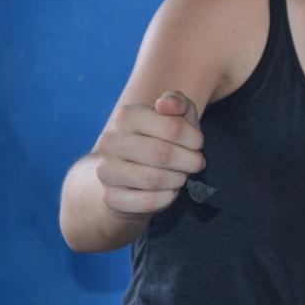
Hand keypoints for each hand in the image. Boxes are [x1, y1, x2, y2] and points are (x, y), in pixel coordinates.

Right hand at [94, 90, 205, 217]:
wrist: (130, 172)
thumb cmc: (161, 138)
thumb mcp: (174, 115)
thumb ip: (177, 102)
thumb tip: (167, 104)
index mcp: (126, 116)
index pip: (173, 127)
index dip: (194, 139)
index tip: (198, 143)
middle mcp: (110, 142)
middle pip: (163, 154)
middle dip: (190, 161)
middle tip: (196, 163)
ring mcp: (106, 171)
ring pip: (154, 179)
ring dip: (178, 179)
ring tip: (182, 175)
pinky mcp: (110, 197)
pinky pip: (147, 202)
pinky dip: (167, 198)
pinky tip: (170, 191)